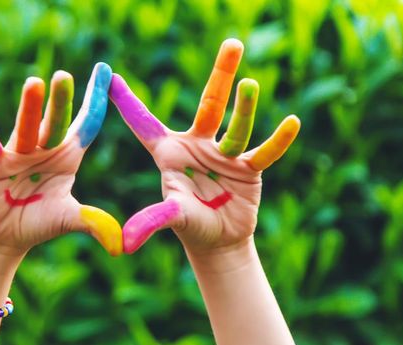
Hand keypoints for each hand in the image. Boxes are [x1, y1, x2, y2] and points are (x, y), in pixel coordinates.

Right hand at [0, 63, 121, 256]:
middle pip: (55, 122)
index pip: (85, 124)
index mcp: (68, 157)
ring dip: (29, 107)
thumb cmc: (38, 223)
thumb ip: (92, 222)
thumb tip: (120, 245)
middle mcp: (45, 150)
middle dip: (61, 100)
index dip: (95, 100)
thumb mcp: (69, 219)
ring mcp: (19, 155)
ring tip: (34, 83)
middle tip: (66, 75)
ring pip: (26, 128)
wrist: (4, 239)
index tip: (105, 71)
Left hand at [109, 39, 299, 254]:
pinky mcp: (249, 169)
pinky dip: (278, 141)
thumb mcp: (171, 217)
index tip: (110, 76)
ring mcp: (225, 155)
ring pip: (237, 126)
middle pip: (211, 105)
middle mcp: (198, 146)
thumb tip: (128, 243)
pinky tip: (292, 123)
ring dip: (244, 107)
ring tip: (249, 83)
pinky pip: (264, 153)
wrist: (217, 240)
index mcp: (170, 153)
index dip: (128, 102)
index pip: (146, 123)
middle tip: (233, 43)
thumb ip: (153, 221)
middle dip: (221, 74)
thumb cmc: (188, 224)